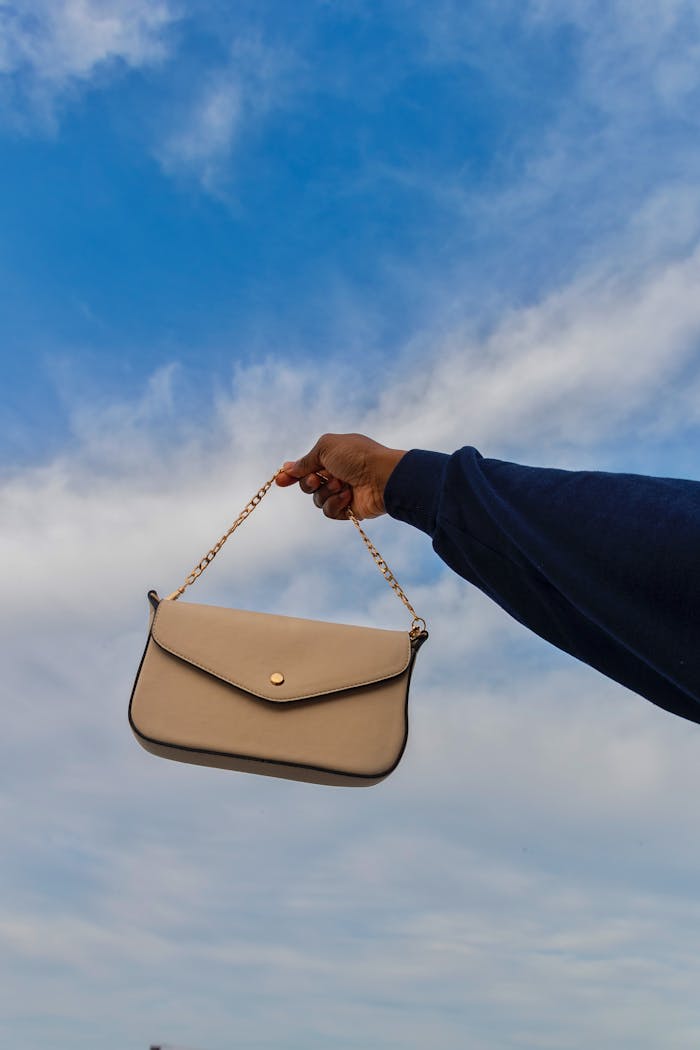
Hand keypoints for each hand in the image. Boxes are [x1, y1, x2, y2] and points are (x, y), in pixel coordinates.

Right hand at [275, 433, 405, 519]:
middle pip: (307, 485)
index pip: (306, 466)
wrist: (382, 476)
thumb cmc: (356, 456)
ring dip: (326, 492)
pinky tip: (348, 496)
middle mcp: (337, 474)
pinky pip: (329, 512)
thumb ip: (305, 460)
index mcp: (333, 456)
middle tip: (318, 478)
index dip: (292, 474)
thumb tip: (287, 469)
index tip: (280, 481)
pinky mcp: (349, 509)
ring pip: (317, 500)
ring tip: (342, 484)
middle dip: (309, 483)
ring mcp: (343, 492)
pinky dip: (336, 503)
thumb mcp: (325, 448)